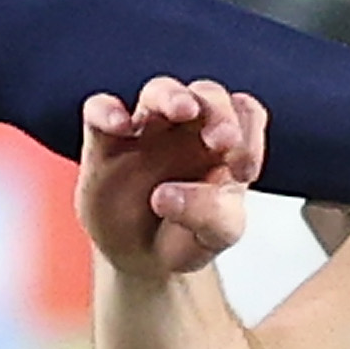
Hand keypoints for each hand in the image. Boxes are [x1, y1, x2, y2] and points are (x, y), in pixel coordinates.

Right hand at [76, 76, 266, 279]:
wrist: (141, 257)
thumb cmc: (188, 235)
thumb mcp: (215, 236)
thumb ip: (208, 214)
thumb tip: (166, 195)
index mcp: (225, 145)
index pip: (245, 114)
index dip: (249, 131)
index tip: (243, 171)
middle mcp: (188, 129)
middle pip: (207, 94)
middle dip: (218, 110)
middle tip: (222, 140)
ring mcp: (146, 132)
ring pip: (158, 91)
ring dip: (171, 96)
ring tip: (181, 111)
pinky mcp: (105, 144)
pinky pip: (99, 110)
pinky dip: (108, 111)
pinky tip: (120, 126)